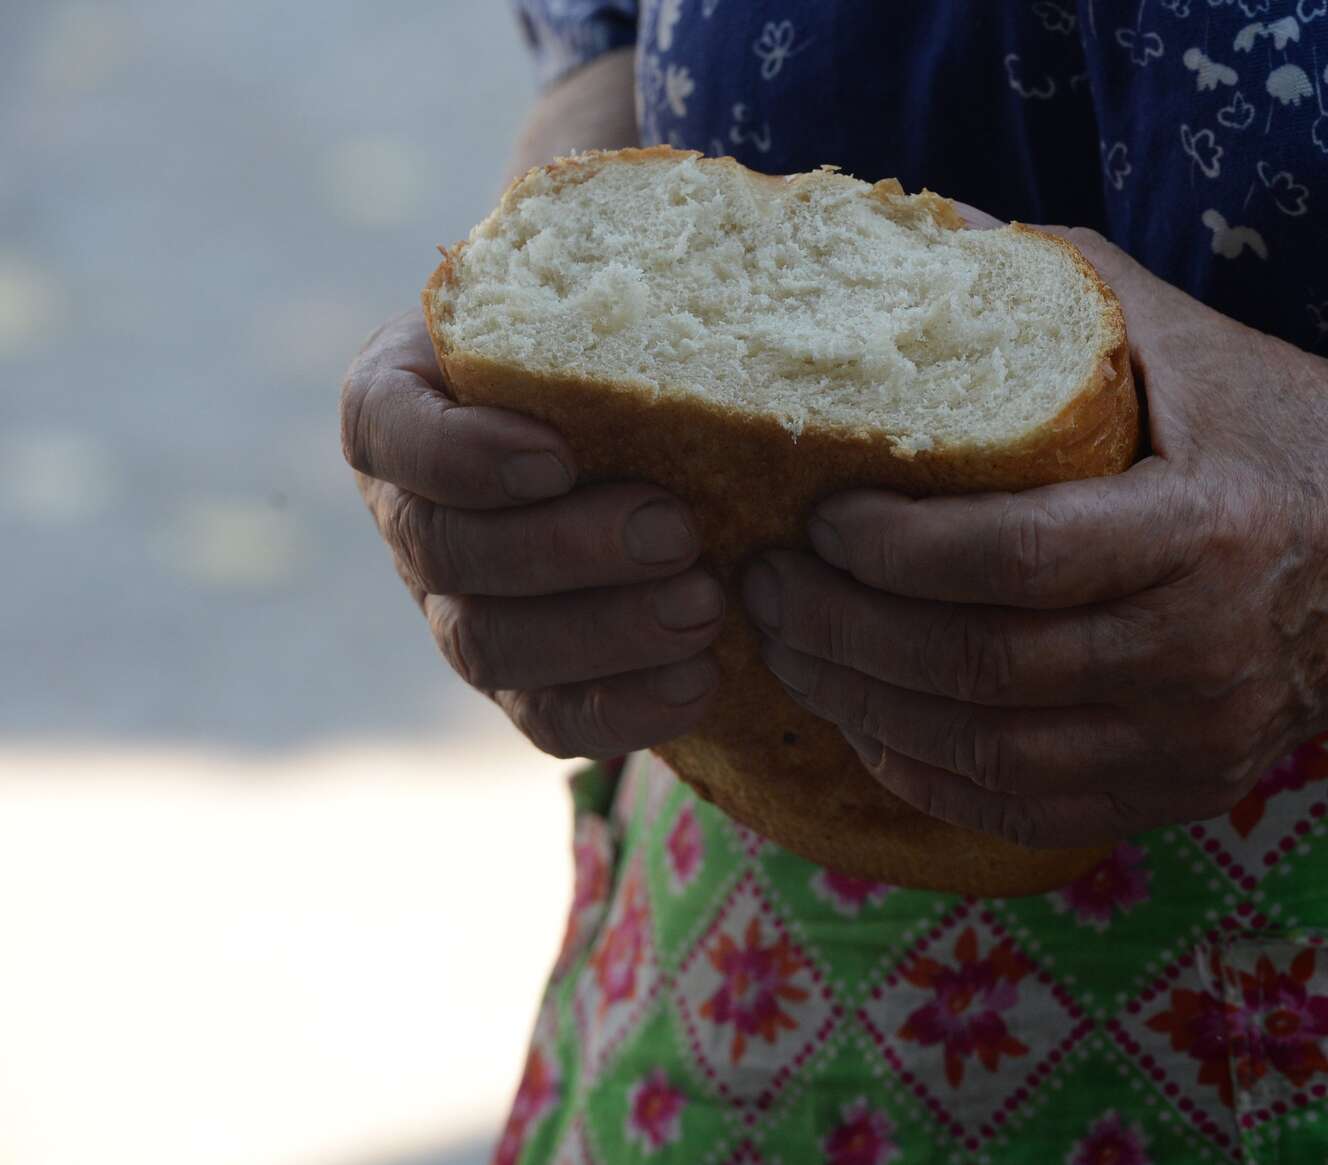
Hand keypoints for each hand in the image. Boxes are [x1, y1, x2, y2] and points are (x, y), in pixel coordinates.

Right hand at [341, 311, 725, 757]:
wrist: (634, 406)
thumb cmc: (618, 327)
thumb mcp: (609, 282)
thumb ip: (633, 274)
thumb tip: (755, 232)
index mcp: (404, 400)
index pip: (389, 427)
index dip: (461, 453)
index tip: (555, 451)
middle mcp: (413, 509)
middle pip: (448, 551)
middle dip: (564, 550)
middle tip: (678, 530)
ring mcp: (457, 603)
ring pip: (490, 645)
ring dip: (602, 634)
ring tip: (705, 607)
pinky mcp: (522, 677)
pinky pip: (545, 716)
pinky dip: (622, 709)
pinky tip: (702, 681)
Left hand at [740, 229, 1327, 846]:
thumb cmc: (1295, 428)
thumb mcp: (1193, 337)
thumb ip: (1063, 288)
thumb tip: (924, 244)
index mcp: (1205, 531)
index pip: (1014, 561)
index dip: (892, 551)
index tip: (816, 518)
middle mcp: (1202, 654)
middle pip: (978, 669)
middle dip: (841, 632)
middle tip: (761, 589)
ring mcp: (1195, 739)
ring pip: (989, 751)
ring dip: (863, 707)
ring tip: (788, 650)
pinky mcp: (1186, 789)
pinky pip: (1027, 807)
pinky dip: (929, 775)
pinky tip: (868, 725)